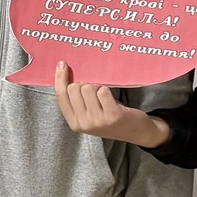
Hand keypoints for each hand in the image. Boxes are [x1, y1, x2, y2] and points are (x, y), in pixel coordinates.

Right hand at [55, 63, 169, 147]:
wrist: (136, 132)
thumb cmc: (110, 118)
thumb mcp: (88, 115)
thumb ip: (76, 101)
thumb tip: (65, 75)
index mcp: (74, 123)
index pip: (61, 96)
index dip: (60, 78)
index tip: (62, 65)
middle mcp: (84, 123)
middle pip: (74, 88)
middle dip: (84, 84)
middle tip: (95, 92)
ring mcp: (98, 120)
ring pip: (88, 88)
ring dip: (97, 87)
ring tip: (104, 97)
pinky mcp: (113, 115)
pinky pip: (103, 91)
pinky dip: (107, 90)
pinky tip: (112, 99)